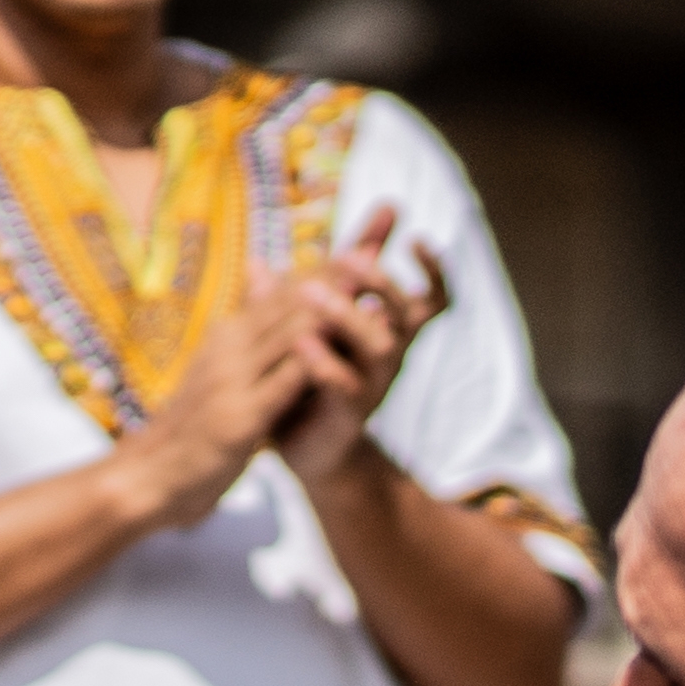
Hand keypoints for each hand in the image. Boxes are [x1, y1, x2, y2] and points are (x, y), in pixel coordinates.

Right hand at [120, 207, 440, 521]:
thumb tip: (259, 310)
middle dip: (334, 274)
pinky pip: (286, 382)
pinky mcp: (241, 418)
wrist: (147, 477)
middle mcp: (230, 348)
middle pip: (291, 302)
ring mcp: (234, 380)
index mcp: (227, 337)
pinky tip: (345, 346)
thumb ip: (244, 338)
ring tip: (369, 279)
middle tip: (376, 247)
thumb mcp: (215, 374)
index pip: (281, 293)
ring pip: (289, 332)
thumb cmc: (187, 429)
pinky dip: (317, 358)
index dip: (323, 268)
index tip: (362, 246)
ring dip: (331, 303)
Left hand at [254, 204, 448, 485]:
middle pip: (405, 312)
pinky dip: (326, 362)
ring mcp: (373, 385)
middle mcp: (388, 355)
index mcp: (385, 331)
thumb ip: (271, 309)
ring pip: (380, 345)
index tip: (414, 236)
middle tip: (351, 257)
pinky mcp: (350, 413)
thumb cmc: (304, 383)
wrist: (304, 450)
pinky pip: (347, 386)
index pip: (425, 296)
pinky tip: (303, 341)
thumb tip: (253, 261)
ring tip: (310, 290)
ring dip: (348, 314)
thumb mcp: (294, 337)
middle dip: (380, 281)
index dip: (431, 269)